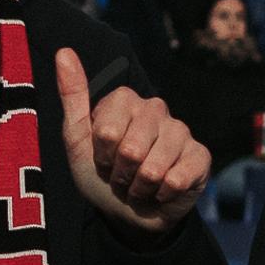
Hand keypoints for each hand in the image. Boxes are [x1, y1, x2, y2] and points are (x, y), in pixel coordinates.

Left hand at [54, 51, 206, 231]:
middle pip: (131, 150)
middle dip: (121, 174)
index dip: (102, 155)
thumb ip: (72, 96)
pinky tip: (163, 190)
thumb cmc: (101, 174)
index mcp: (125, 101)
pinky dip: (163, 194)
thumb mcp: (77, 139)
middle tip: (122, 175)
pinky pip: (178, 179)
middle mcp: (156, 109)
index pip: (108, 131)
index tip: (103, 159)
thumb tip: (64, 51)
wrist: (128, 213)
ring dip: (140, 188)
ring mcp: (181, 131)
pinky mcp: (200, 156)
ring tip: (140, 184)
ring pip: (154, 168)